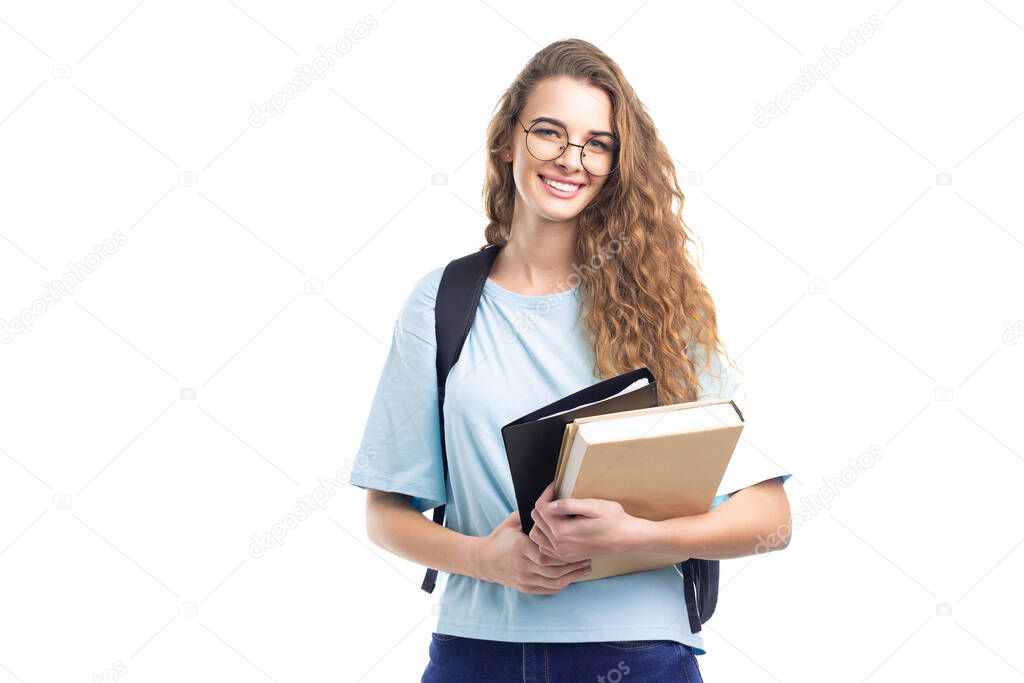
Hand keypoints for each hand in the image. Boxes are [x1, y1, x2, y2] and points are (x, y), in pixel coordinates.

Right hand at [473, 510, 592, 593]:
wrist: (484, 560)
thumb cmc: (501, 538)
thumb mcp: (513, 522)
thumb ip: (530, 514)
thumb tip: (550, 499)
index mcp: (520, 548)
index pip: (547, 553)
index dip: (565, 552)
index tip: (580, 546)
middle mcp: (522, 566)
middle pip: (554, 570)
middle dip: (574, 566)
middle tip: (589, 558)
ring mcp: (524, 579)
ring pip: (554, 582)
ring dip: (573, 576)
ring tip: (585, 568)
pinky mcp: (525, 588)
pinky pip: (549, 589)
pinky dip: (563, 584)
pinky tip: (573, 577)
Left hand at [529, 482, 646, 563]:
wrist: (626, 538)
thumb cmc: (614, 519)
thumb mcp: (594, 506)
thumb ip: (570, 505)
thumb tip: (551, 505)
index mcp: (563, 531)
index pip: (541, 508)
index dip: (546, 493)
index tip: (555, 486)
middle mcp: (559, 545)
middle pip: (537, 520)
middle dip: (544, 505)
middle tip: (557, 496)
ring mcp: (562, 554)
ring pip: (537, 534)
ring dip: (542, 521)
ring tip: (555, 511)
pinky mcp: (566, 558)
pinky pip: (544, 546)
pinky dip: (546, 535)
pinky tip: (557, 526)